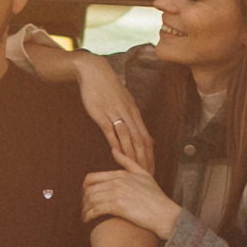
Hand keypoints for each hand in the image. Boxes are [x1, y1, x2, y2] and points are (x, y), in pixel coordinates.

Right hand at [73, 55, 150, 174]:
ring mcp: (115, 114)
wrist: (94, 72)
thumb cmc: (108, 88)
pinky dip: (115, 143)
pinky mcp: (101, 113)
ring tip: (135, 169)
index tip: (152, 169)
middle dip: (145, 159)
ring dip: (132, 155)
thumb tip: (139, 131)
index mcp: (134, 113)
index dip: (150, 155)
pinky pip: (111, 131)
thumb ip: (131, 118)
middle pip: (140, 140)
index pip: (146, 138)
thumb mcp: (124, 102)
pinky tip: (117, 154)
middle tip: (147, 174)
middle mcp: (128, 114)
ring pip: (128, 137)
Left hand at [83, 165, 182, 238]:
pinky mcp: (118, 207)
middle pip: (88, 190)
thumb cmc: (156, 196)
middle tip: (84, 209)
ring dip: (84, 210)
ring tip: (85, 217)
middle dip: (83, 201)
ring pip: (90, 200)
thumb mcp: (143, 174)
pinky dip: (88, 216)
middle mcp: (117, 182)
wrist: (164, 214)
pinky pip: (96, 210)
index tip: (85, 198)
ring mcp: (117, 194)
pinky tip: (88, 221)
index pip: (92, 178)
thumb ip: (127, 162)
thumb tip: (114, 150)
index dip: (84, 189)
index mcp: (121, 174)